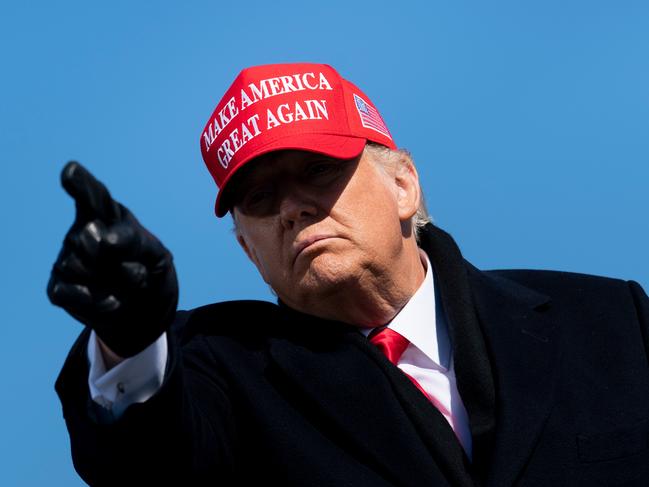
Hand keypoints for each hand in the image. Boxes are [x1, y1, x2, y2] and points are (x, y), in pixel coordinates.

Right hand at [47, 162, 177, 356]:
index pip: (93, 195)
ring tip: (126, 284)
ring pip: (79, 266)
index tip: (70, 170)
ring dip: (111, 281)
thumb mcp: (158, 256)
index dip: (81, 183)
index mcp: (109, 215)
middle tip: (139, 270)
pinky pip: (70, 292)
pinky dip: (96, 300)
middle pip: (89, 238)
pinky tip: (113, 301)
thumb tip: (103, 242)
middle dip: (117, 259)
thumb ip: (136, 242)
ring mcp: (67, 258)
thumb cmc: (150, 271)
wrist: (145, 308)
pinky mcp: (59, 287)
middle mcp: (82, 231)